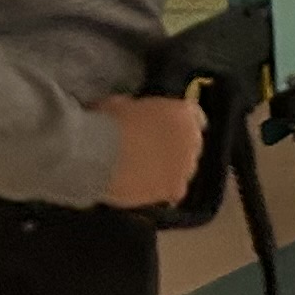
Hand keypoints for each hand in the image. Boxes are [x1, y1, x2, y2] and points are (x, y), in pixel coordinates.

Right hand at [95, 93, 204, 210]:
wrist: (101, 153)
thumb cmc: (109, 123)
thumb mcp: (121, 104)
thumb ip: (134, 109)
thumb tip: (124, 112)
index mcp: (183, 112)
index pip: (194, 117)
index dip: (179, 123)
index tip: (169, 128)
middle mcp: (192, 138)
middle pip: (190, 144)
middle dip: (174, 147)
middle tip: (150, 152)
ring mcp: (187, 165)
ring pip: (184, 168)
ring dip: (169, 170)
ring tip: (143, 173)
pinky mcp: (175, 187)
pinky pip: (174, 190)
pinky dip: (163, 190)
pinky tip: (146, 189)